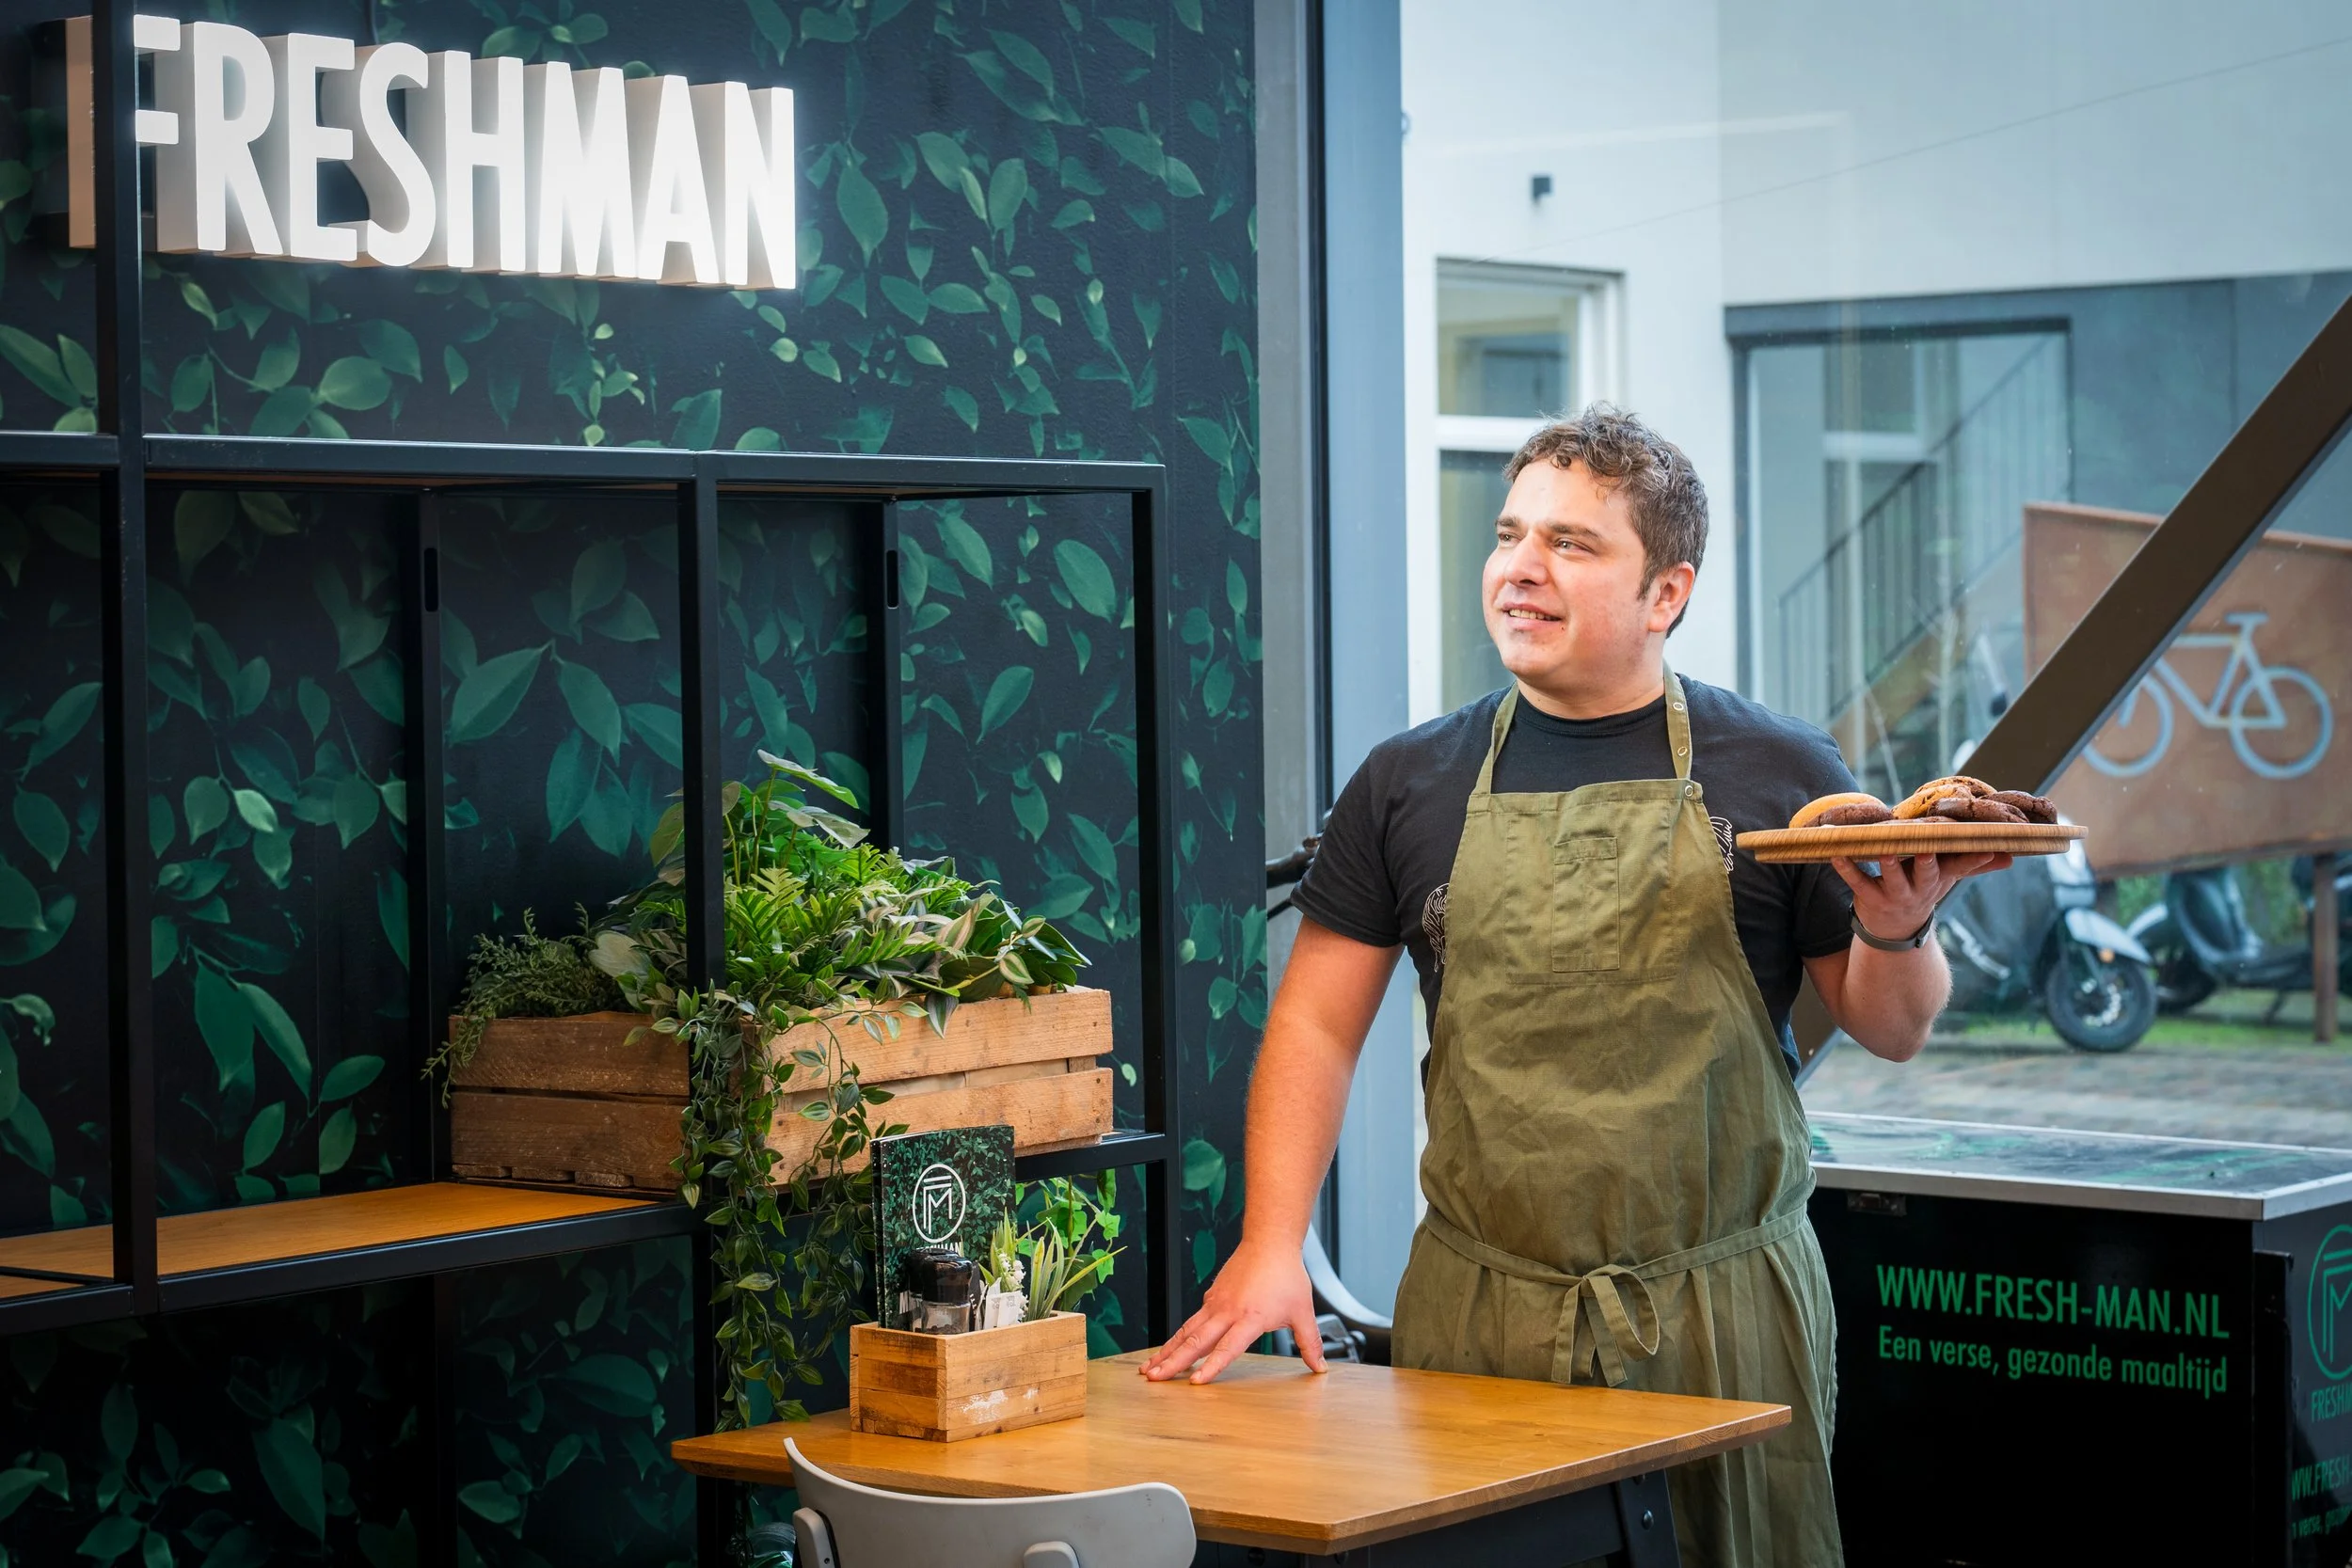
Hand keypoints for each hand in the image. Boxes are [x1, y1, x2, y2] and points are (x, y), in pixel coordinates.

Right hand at [1139, 1238, 1325, 1383]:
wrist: (1269, 1242)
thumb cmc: (1286, 1276)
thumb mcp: (1302, 1312)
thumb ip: (1310, 1342)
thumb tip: (1319, 1367)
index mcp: (1250, 1318)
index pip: (1228, 1348)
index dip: (1212, 1367)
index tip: (1196, 1382)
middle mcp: (1227, 1311)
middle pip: (1195, 1341)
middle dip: (1173, 1362)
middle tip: (1153, 1379)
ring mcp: (1215, 1303)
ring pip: (1187, 1331)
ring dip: (1167, 1350)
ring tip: (1149, 1367)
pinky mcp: (1211, 1296)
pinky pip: (1192, 1320)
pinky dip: (1177, 1336)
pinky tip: (1169, 1347)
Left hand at [1832, 852, 2013, 943]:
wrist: (1894, 930)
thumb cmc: (1923, 889)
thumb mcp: (1949, 878)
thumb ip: (1976, 864)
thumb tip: (2011, 854)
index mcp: (1940, 878)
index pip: (1961, 867)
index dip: (1974, 858)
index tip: (1986, 847)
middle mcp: (1920, 888)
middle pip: (1928, 873)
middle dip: (1929, 861)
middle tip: (1928, 847)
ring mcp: (1895, 895)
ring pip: (1893, 879)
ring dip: (1889, 864)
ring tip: (1885, 849)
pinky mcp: (1869, 899)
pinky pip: (1858, 883)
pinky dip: (1846, 869)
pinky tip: (1836, 854)